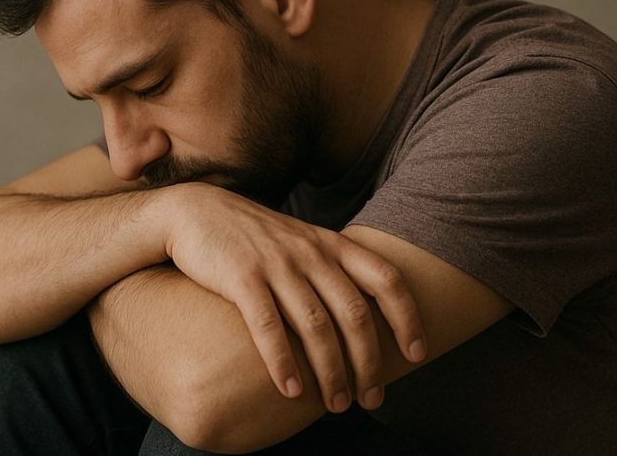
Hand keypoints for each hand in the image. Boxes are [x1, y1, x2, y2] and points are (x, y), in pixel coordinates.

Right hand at [159, 182, 426, 412]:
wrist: (198, 211)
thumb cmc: (255, 238)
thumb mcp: (303, 242)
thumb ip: (333, 270)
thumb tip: (366, 317)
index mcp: (332, 245)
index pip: (386, 279)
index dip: (408, 318)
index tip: (418, 353)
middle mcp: (311, 254)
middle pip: (355, 314)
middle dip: (369, 363)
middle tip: (371, 399)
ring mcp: (277, 265)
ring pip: (317, 326)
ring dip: (332, 372)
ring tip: (337, 405)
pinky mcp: (242, 277)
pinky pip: (268, 326)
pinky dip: (283, 362)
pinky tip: (291, 390)